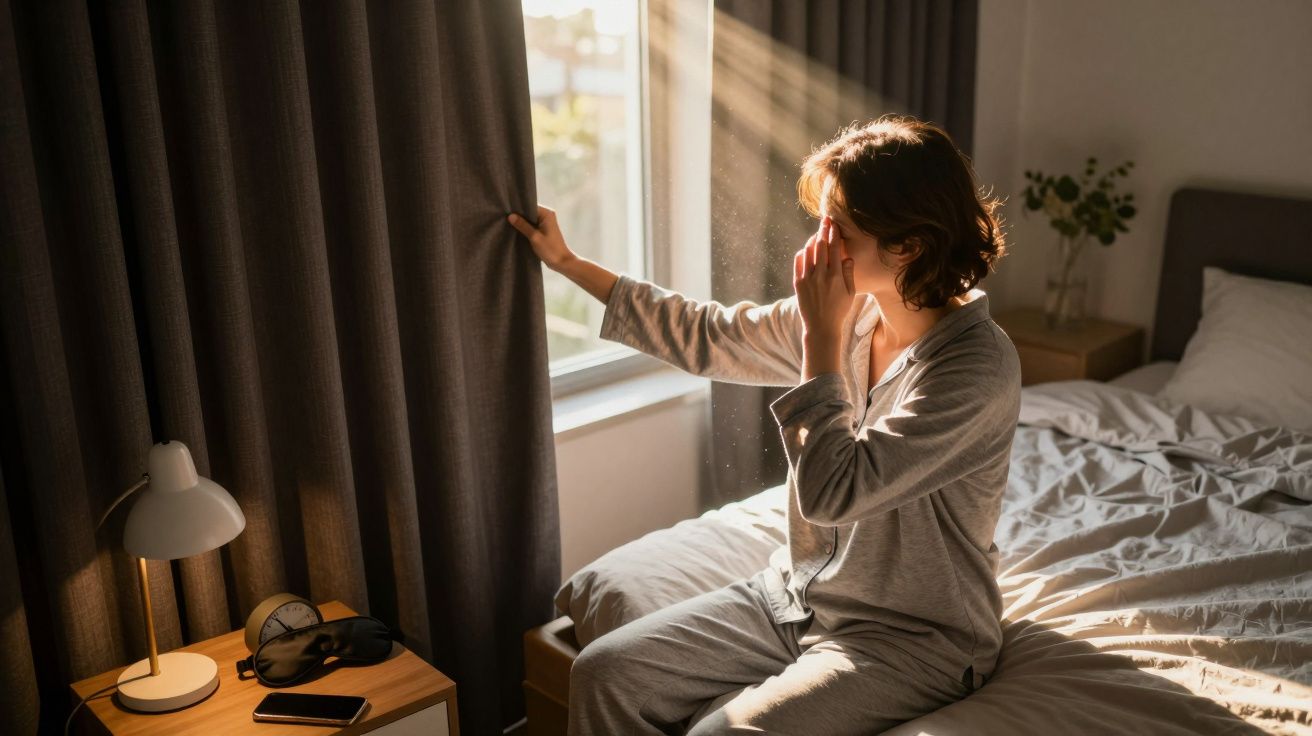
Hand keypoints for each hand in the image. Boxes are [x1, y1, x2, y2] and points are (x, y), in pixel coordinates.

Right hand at [507, 205, 573, 269]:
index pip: (530, 206)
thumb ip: (522, 226)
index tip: (507, 211)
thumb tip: (510, 216)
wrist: (562, 262)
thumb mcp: (534, 237)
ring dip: (522, 223)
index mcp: (547, 214)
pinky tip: (516, 230)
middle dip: (519, 216)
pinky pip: (532, 225)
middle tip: (505, 218)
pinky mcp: (544, 230)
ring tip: (508, 223)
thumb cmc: (550, 249)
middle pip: (529, 212)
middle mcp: (547, 215)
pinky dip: (526, 228)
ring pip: (530, 220)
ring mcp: (546, 223)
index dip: (519, 209)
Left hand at [794, 215, 855, 347]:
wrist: (821, 327)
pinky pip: (798, 262)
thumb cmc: (839, 310)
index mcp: (836, 276)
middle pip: (821, 246)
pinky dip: (802, 252)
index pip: (835, 248)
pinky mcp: (798, 283)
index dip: (834, 234)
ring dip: (812, 240)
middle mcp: (821, 275)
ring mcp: (808, 278)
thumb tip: (847, 257)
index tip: (834, 224)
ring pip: (808, 251)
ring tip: (816, 234)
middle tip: (825, 220)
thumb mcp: (850, 293)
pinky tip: (806, 249)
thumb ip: (849, 273)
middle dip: (823, 230)